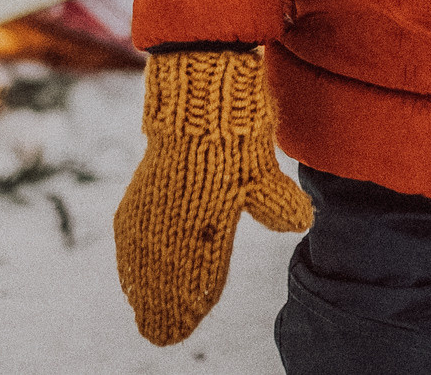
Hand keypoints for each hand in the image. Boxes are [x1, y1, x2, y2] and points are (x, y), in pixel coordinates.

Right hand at [112, 49, 313, 344]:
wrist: (196, 95)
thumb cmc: (234, 131)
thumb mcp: (259, 166)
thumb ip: (273, 200)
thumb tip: (301, 222)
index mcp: (206, 209)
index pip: (200, 264)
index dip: (196, 295)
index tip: (191, 321)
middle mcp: (174, 211)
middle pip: (166, 270)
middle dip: (165, 305)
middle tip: (163, 335)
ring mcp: (151, 204)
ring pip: (144, 258)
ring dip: (145, 291)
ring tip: (145, 319)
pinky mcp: (139, 196)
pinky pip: (130, 240)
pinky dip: (131, 265)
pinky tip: (130, 284)